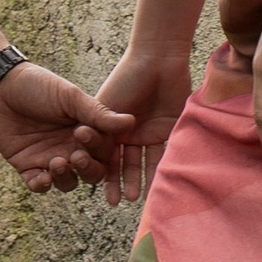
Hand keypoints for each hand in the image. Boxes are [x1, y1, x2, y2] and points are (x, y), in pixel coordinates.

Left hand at [0, 60, 129, 195]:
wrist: (0, 87)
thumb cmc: (38, 86)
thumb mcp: (69, 97)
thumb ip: (97, 113)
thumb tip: (130, 121)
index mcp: (86, 132)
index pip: (104, 152)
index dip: (99, 150)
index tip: (83, 134)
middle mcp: (71, 148)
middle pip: (89, 172)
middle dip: (86, 169)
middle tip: (76, 156)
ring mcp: (49, 159)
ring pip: (67, 182)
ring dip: (65, 178)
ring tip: (56, 163)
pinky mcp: (27, 166)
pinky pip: (39, 185)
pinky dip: (42, 185)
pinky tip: (42, 177)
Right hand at [85, 45, 194, 205]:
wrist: (157, 60)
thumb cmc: (126, 79)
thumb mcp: (107, 108)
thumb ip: (101, 132)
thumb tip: (93, 162)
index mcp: (110, 126)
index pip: (105, 157)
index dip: (104, 176)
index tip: (104, 196)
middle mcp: (128, 132)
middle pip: (124, 162)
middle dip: (122, 181)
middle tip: (120, 200)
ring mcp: (148, 132)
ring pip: (144, 161)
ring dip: (141, 179)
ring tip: (137, 198)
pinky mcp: (169, 129)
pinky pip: (164, 152)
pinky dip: (161, 168)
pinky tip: (158, 183)